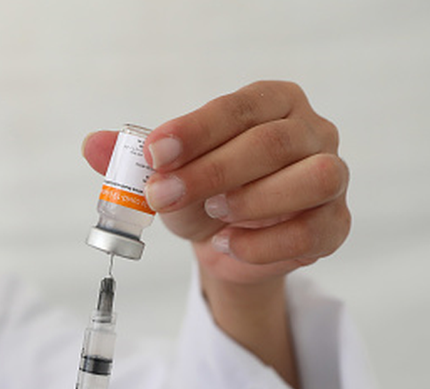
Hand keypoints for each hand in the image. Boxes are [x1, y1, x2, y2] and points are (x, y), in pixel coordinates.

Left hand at [83, 80, 349, 286]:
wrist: (228, 243)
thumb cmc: (202, 193)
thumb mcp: (166, 173)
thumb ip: (131, 158)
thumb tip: (92, 144)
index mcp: (271, 103)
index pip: (238, 107)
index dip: (195, 130)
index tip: (154, 152)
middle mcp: (311, 131)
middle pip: (271, 143)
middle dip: (210, 172)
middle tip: (164, 196)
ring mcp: (332, 176)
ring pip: (312, 178)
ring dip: (253, 201)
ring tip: (213, 215)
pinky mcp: (337, 223)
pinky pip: (313, 230)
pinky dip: (265, 243)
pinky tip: (229, 244)